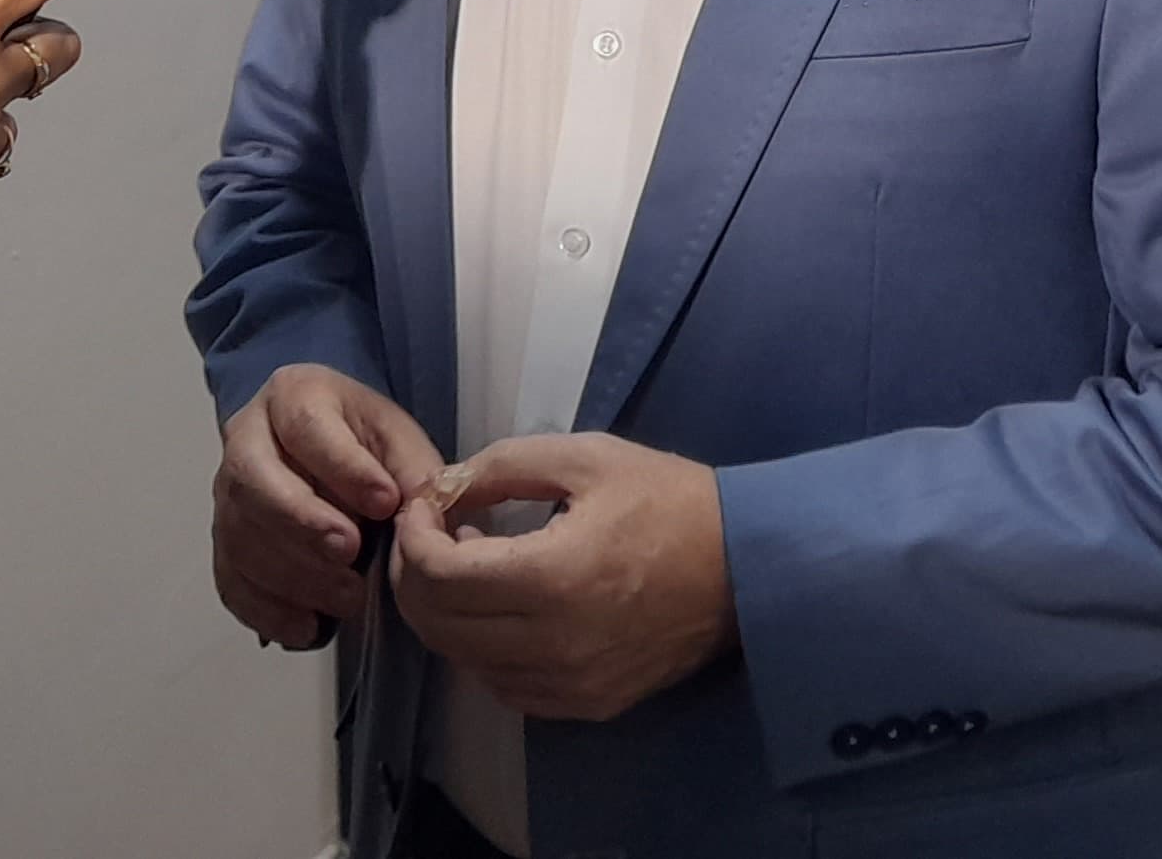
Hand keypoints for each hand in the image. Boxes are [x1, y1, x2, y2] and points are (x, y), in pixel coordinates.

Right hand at [213, 365, 444, 648]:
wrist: (321, 447)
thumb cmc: (361, 440)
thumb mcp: (396, 436)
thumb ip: (415, 468)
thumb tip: (427, 511)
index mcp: (292, 396)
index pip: (306, 426)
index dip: (343, 468)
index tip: (385, 503)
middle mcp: (246, 440)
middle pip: (254, 481)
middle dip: (302, 522)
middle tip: (350, 553)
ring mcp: (227, 494)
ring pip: (240, 536)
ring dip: (292, 575)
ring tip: (347, 598)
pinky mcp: (224, 542)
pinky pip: (230, 579)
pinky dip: (265, 610)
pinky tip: (306, 627)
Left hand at [392, 434, 735, 720]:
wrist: (748, 567)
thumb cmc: (671, 502)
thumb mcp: (587, 457)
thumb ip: (502, 465)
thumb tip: (442, 491)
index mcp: (551, 578)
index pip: (439, 575)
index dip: (413, 537)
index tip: (425, 506)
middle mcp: (552, 645)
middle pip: (437, 626)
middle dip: (415, 576)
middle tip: (431, 535)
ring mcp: (570, 685)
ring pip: (463, 662)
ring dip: (447, 614)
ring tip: (471, 567)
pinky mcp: (587, 705)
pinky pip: (504, 688)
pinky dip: (483, 650)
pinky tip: (503, 610)